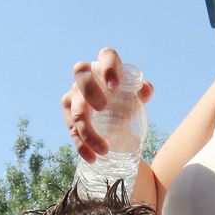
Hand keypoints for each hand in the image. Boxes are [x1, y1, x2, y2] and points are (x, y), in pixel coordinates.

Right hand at [62, 47, 153, 162]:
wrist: (112, 111)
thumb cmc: (125, 97)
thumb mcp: (136, 94)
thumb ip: (142, 90)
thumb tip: (145, 92)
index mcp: (105, 64)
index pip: (107, 56)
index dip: (109, 68)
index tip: (116, 86)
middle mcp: (86, 76)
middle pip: (80, 74)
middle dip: (90, 91)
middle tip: (103, 108)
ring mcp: (74, 94)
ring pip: (75, 111)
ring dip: (87, 132)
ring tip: (104, 150)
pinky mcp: (68, 114)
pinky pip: (72, 130)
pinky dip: (81, 146)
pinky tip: (91, 157)